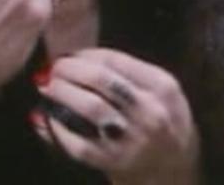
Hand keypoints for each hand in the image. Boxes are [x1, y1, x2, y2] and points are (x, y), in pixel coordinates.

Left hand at [33, 48, 200, 184]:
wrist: (175, 169)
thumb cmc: (161, 121)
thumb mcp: (159, 90)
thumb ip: (125, 72)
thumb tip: (73, 57)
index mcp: (162, 86)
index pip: (114, 59)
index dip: (83, 54)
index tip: (67, 55)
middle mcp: (151, 111)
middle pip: (100, 79)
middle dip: (69, 70)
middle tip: (52, 70)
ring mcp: (135, 138)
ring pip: (90, 107)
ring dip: (62, 94)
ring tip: (47, 89)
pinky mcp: (117, 162)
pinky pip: (80, 143)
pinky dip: (59, 129)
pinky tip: (48, 120)